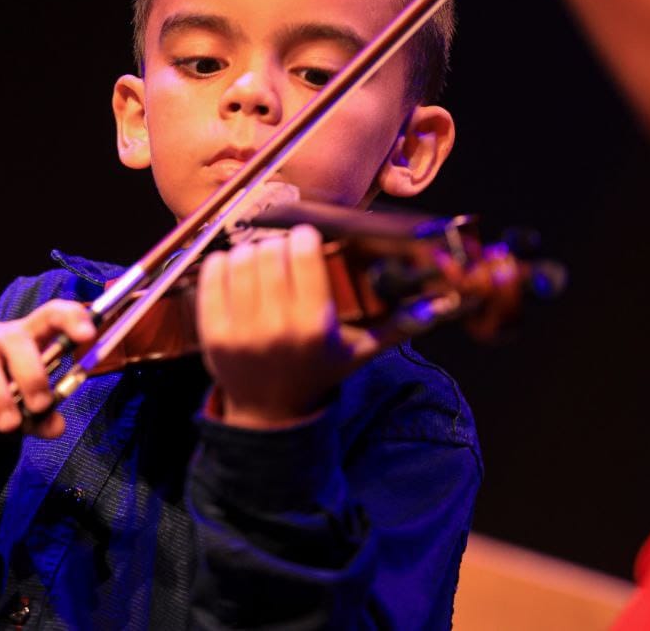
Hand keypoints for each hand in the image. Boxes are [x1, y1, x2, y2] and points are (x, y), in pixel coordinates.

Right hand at [0, 299, 95, 449]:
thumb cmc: (6, 397)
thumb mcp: (29, 408)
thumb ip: (43, 415)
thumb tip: (55, 425)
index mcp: (28, 338)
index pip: (50, 315)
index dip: (70, 319)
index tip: (88, 334)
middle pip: (14, 339)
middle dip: (30, 372)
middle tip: (40, 405)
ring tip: (8, 426)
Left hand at [196, 224, 380, 428]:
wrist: (271, 413)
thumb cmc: (318, 372)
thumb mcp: (359, 352)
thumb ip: (397, 325)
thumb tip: (437, 303)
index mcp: (315, 326)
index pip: (304, 254)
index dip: (304, 237)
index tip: (305, 237)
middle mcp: (277, 327)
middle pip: (270, 252)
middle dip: (277, 245)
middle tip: (282, 251)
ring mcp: (241, 332)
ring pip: (240, 259)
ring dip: (250, 252)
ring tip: (260, 260)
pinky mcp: (214, 334)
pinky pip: (211, 279)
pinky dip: (220, 265)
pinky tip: (232, 267)